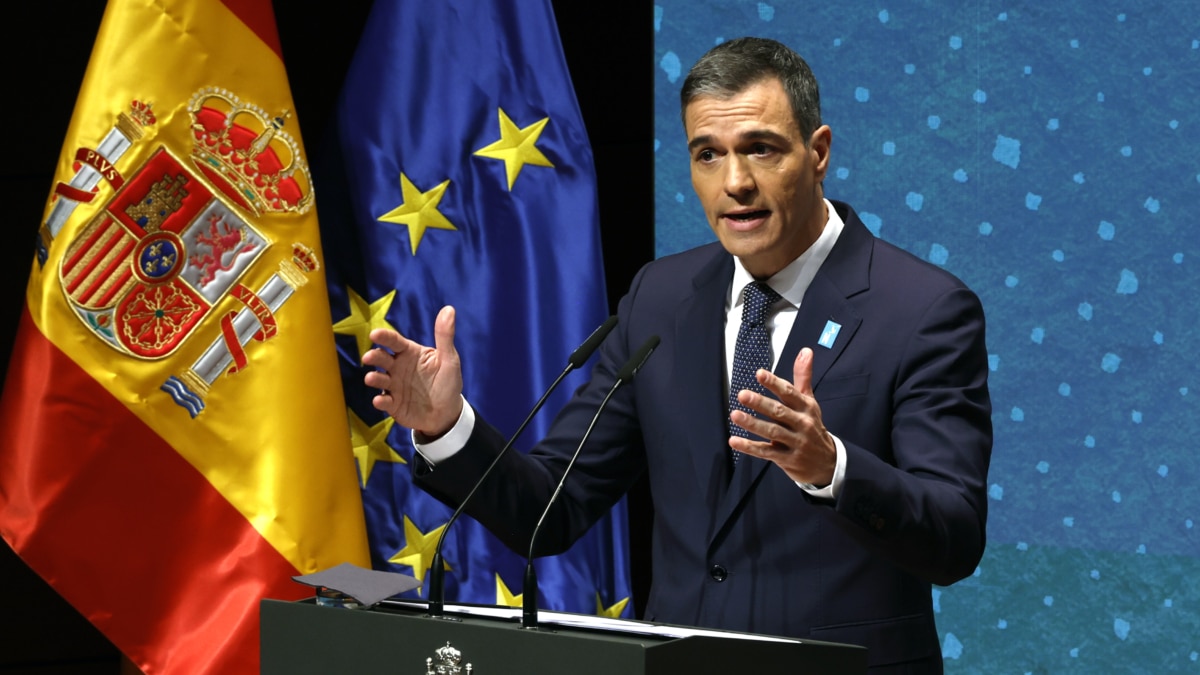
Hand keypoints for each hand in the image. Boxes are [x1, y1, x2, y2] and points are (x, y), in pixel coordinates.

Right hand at [362, 305, 463, 438]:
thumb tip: (449, 309)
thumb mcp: (449, 359)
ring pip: (378, 378)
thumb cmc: (447, 382)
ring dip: (373, 378)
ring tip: (371, 378)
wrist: (448, 413)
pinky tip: (381, 401)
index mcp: (410, 353)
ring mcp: (394, 386)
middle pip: (381, 358)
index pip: (394, 341)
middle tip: (369, 357)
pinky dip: (381, 401)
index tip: (375, 334)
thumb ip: (445, 336)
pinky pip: (384, 401)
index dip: (384, 337)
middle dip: (373, 356)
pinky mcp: (393, 404)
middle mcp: (398, 368)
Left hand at [728, 347, 835, 485]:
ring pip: (772, 432)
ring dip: (752, 424)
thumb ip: (803, 376)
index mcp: (806, 407)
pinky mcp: (787, 459)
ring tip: (735, 415)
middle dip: (760, 403)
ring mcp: (795, 442)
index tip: (759, 374)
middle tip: (742, 394)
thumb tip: (805, 350)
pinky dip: (749, 447)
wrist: (827, 462)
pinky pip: (766, 452)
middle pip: (780, 412)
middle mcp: (802, 424)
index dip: (774, 383)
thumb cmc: (812, 426)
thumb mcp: (810, 401)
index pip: (789, 393)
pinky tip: (734, 441)